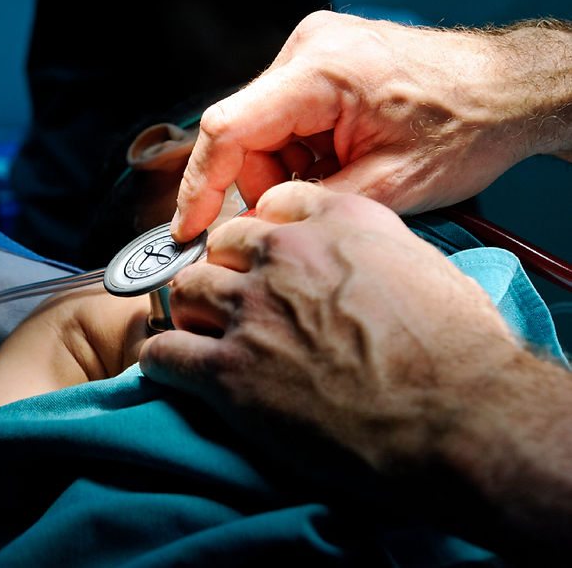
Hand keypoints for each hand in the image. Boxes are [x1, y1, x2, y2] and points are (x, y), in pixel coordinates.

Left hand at [145, 181, 522, 472]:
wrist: (457, 416)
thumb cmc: (460, 350)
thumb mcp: (427, 267)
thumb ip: (375, 249)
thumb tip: (361, 265)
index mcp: (334, 221)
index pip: (270, 205)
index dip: (263, 236)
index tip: (263, 258)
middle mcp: (284, 255)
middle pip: (220, 246)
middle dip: (223, 272)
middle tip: (233, 303)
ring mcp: (251, 312)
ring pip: (184, 290)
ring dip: (189, 311)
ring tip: (200, 332)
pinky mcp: (229, 372)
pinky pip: (165, 352)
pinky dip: (162, 358)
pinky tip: (171, 366)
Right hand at [171, 11, 571, 240]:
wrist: (512, 91)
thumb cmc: (468, 127)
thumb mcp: (388, 187)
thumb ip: (306, 209)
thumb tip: (247, 231)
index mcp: (320, 71)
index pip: (227, 128)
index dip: (200, 184)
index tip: (189, 228)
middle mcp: (307, 49)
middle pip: (245, 133)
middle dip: (264, 184)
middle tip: (306, 212)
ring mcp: (314, 51)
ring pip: (263, 130)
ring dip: (288, 170)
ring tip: (345, 179)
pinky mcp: (323, 62)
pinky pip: (285, 118)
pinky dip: (303, 153)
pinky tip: (342, 162)